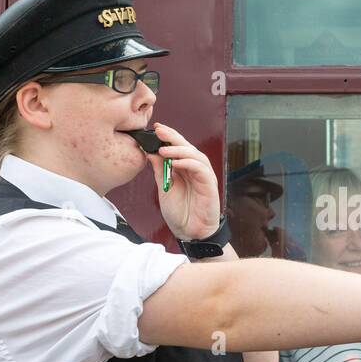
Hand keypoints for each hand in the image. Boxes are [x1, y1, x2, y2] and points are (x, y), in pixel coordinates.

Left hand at [147, 122, 220, 240]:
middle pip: (187, 146)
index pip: (178, 146)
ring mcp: (204, 176)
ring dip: (179, 150)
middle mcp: (195, 169)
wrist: (189, 233)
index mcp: (184, 168)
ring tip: (163, 149)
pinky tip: (175, 163)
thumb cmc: (179, 213)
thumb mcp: (164, 188)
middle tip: (159, 131)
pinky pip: (201, 169)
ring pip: (195, 155)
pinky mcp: (209, 185)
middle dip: (173, 137)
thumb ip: (159, 170)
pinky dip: (188, 164)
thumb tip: (150, 152)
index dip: (168, 136)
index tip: (155, 128)